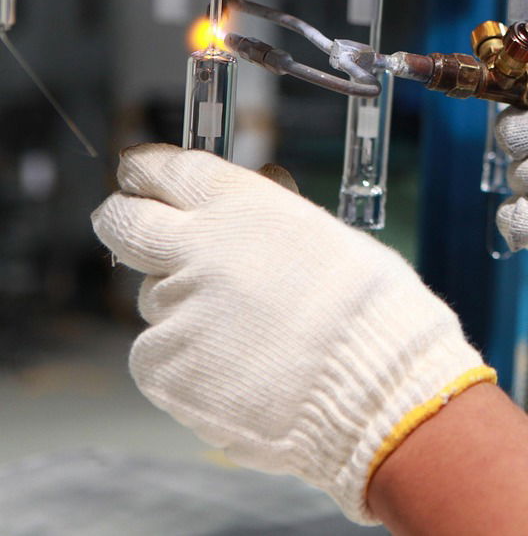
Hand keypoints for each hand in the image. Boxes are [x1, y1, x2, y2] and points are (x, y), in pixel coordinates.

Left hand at [91, 144, 494, 523]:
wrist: (371, 388)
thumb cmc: (370, 312)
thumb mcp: (329, 238)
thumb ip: (277, 217)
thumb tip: (263, 193)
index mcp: (241, 206)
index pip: (167, 170)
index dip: (148, 171)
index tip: (141, 175)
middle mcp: (196, 248)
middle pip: (124, 222)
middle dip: (125, 221)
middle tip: (135, 228)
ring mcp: (173, 308)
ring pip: (156, 299)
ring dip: (183, 307)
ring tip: (243, 336)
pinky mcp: (162, 365)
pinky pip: (160, 355)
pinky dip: (189, 361)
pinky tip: (238, 370)